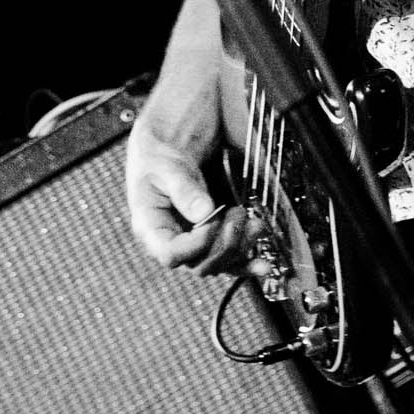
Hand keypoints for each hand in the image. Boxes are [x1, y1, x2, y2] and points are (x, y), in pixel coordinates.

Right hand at [125, 134, 248, 274]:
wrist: (167, 147)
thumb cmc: (159, 157)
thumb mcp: (166, 167)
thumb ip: (183, 189)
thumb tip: (204, 212)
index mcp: (151, 228)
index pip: (171, 254)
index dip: (196, 243)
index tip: (213, 219)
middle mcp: (172, 241)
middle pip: (199, 264)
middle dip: (224, 244)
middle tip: (237, 215)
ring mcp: (192, 243)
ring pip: (218, 263)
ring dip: (240, 247)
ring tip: (254, 223)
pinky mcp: (211, 238)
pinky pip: (228, 260)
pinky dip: (247, 263)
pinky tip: (262, 266)